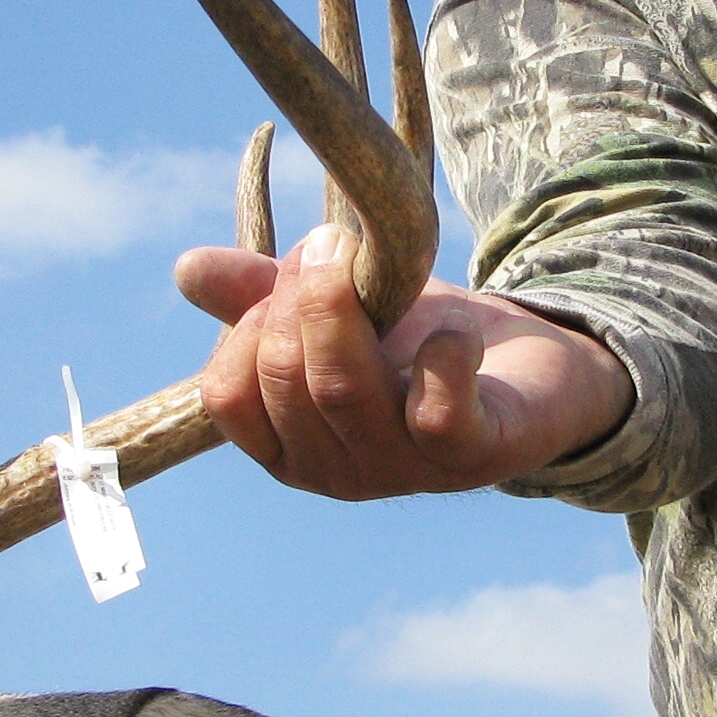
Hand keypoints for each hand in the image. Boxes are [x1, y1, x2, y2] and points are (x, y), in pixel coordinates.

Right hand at [175, 227, 634, 499]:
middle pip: (285, 382)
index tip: (289, 273)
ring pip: (345, 390)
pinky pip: (436, 410)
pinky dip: (442, 357)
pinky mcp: (473, 453)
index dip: (247, 326)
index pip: (228, 396)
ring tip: (370, 258)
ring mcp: (404, 470)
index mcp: (290, 445)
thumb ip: (260, 294)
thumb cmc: (418, 342)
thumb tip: (186, 269)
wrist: (530, 368)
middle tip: (336, 244)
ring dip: (349, 306)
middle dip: (303, 296)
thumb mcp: (336, 307)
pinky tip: (452, 334)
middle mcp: (337, 472)